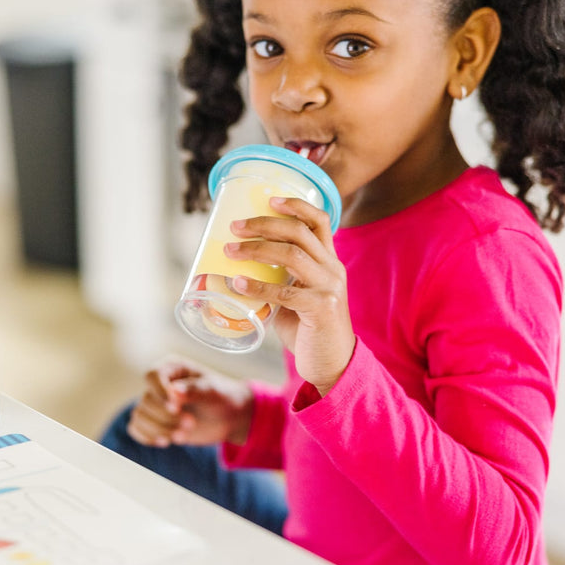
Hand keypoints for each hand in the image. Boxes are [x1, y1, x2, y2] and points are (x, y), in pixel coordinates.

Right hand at [127, 358, 253, 447]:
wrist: (228, 416)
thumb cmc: (221, 396)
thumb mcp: (212, 390)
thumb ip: (194, 389)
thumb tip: (174, 391)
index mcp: (171, 368)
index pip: (152, 376)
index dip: (160, 392)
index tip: (176, 407)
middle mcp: (159, 384)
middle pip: (146, 400)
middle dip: (166, 417)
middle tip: (191, 423)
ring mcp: (155, 404)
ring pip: (139, 416)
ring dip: (159, 429)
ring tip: (182, 436)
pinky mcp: (153, 421)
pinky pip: (136, 429)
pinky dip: (148, 437)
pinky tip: (167, 441)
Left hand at [225, 197, 355, 395]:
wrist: (333, 364)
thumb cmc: (310, 329)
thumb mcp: (299, 296)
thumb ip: (279, 280)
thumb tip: (236, 270)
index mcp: (329, 262)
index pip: (319, 221)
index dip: (296, 205)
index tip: (269, 199)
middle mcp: (332, 269)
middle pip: (299, 232)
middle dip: (264, 224)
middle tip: (235, 227)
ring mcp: (329, 288)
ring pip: (291, 254)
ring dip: (256, 249)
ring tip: (230, 251)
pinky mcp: (321, 309)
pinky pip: (285, 292)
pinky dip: (258, 286)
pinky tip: (239, 284)